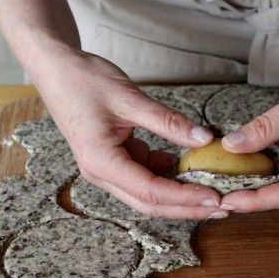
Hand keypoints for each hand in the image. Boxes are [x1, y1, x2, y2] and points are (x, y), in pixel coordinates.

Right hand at [29, 44, 227, 218]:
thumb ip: (168, 121)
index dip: (185, 198)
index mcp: (101, 162)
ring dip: (180, 195)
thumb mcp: (130, 99)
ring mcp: (107, 168)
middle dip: (187, 207)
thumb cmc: (84, 81)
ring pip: (148, 193)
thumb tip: (204, 139)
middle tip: (222, 206)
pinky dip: (169, 176)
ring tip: (213, 192)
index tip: (215, 197)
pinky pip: (145, 175)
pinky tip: (192, 170)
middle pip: (150, 203)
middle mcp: (102, 173)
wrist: (56, 70)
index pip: (150, 191)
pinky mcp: (115, 158)